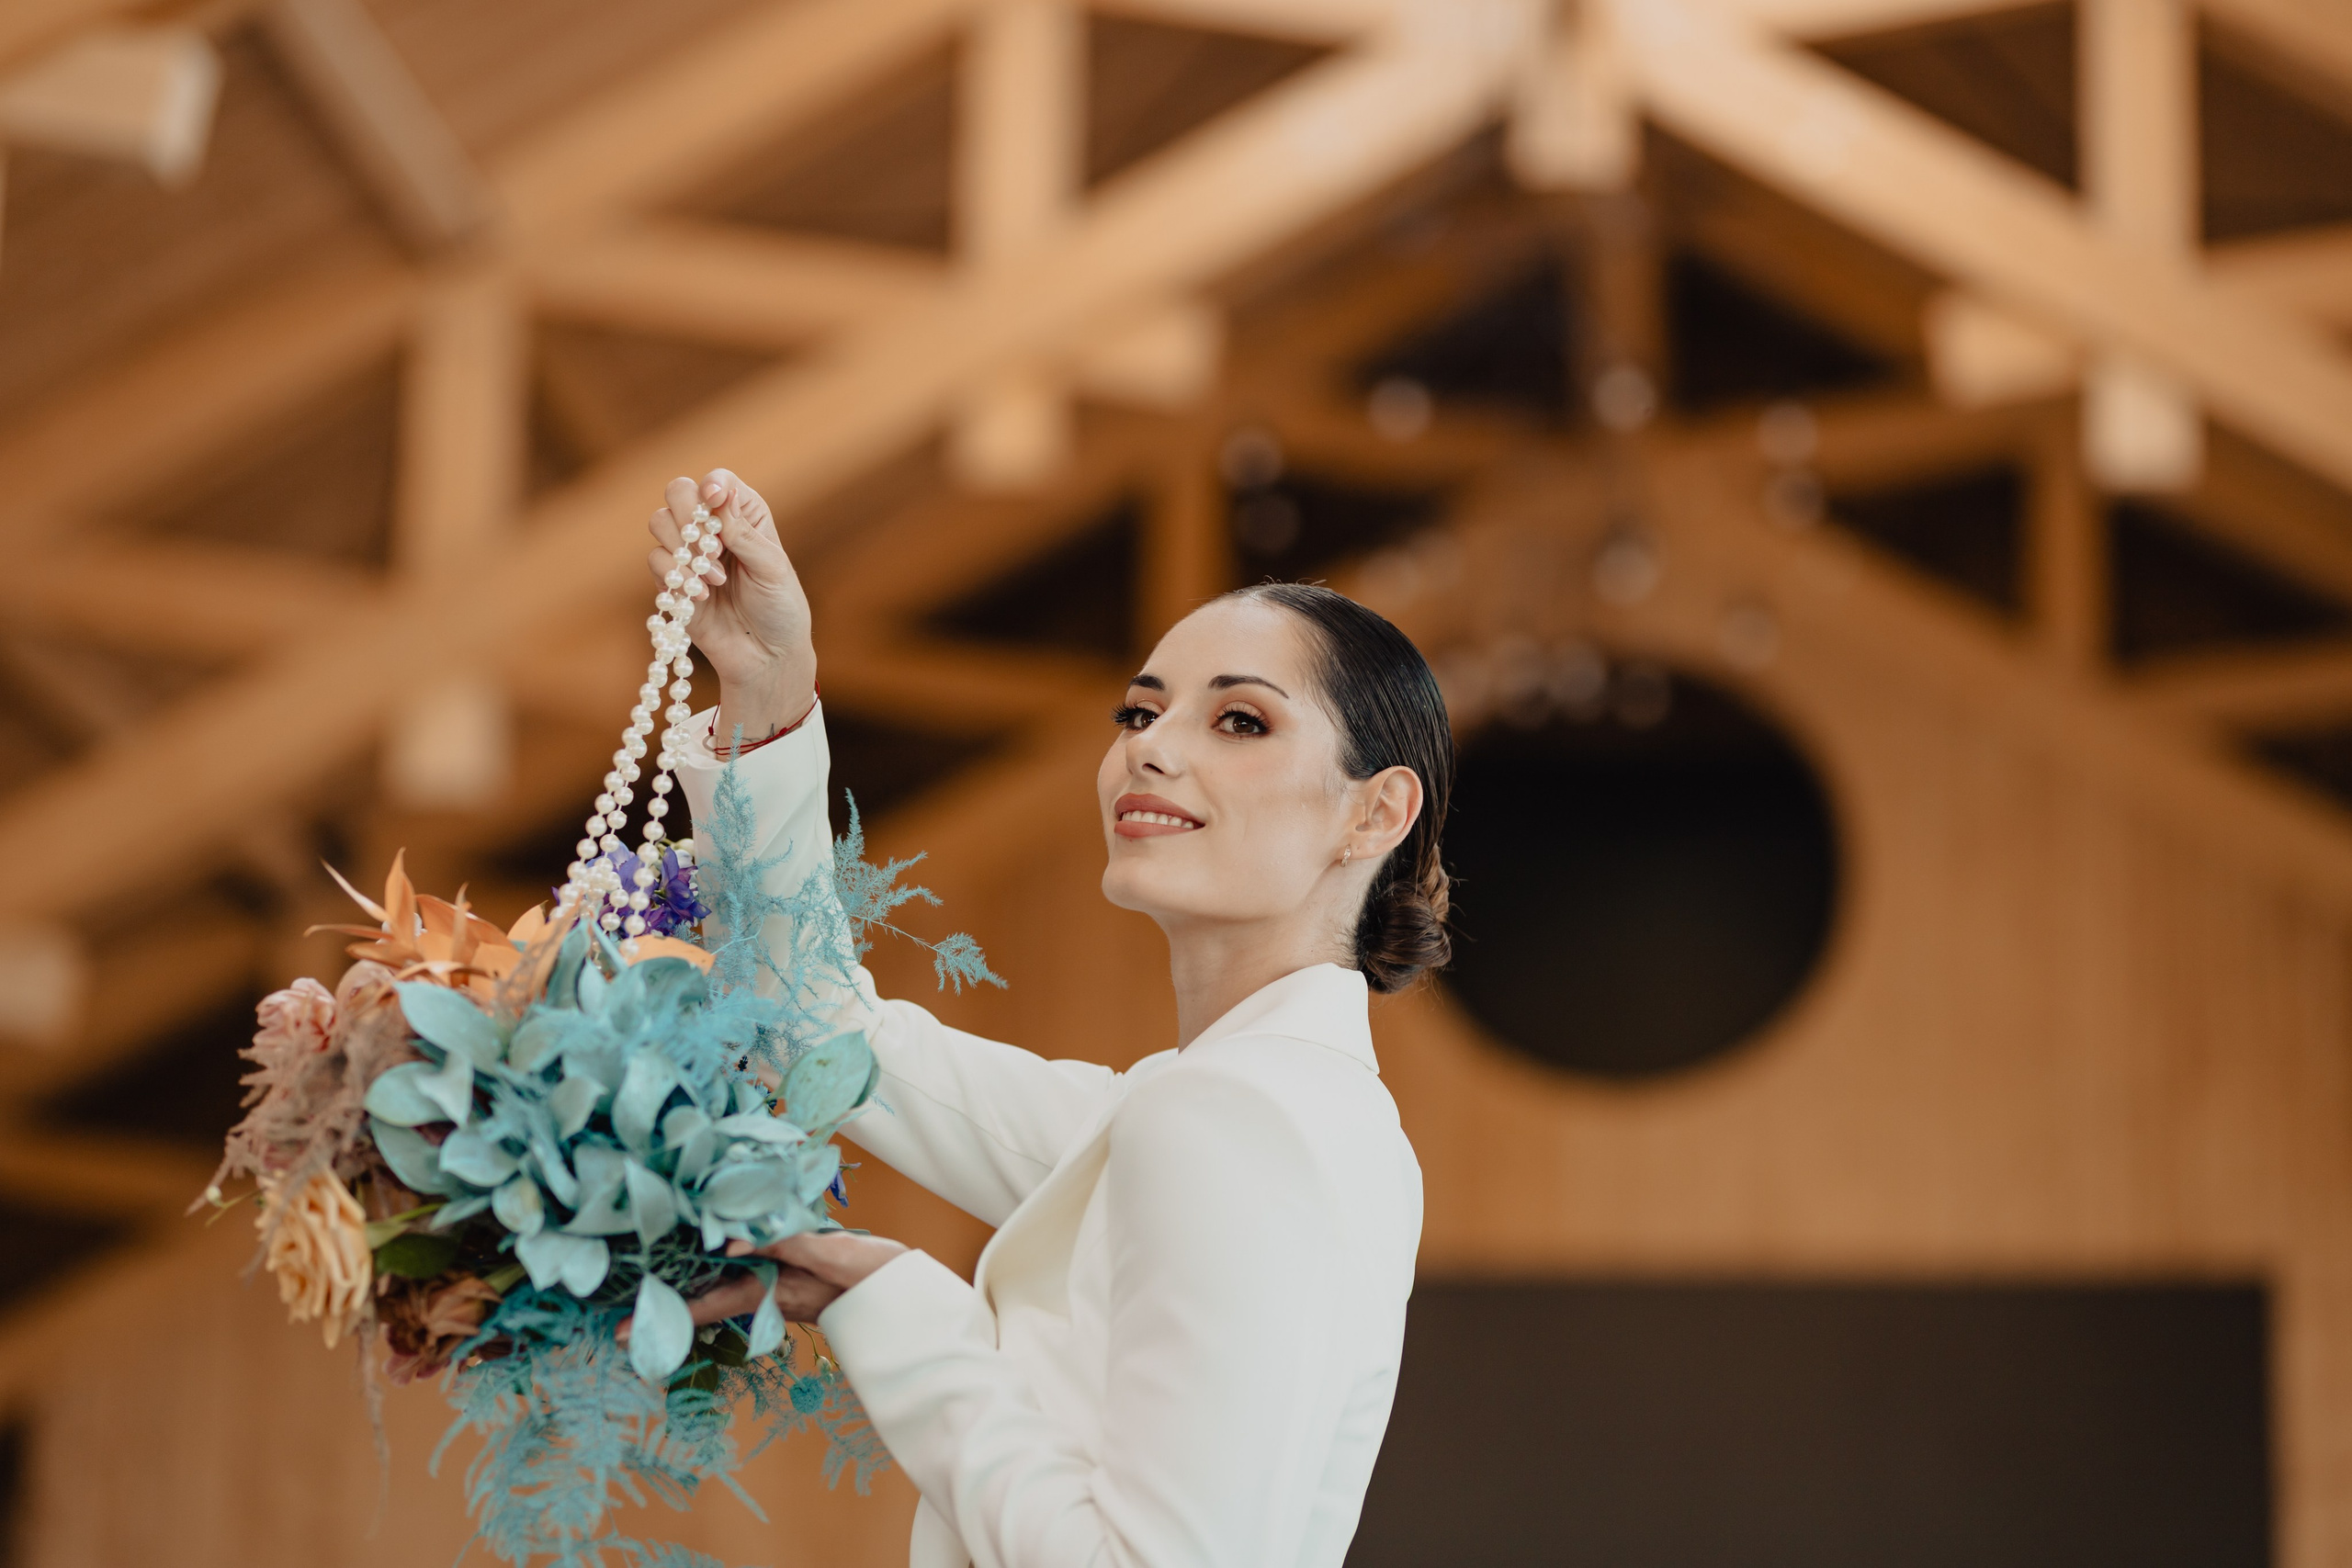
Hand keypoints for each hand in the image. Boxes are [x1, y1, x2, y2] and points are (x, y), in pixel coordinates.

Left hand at [632, 1231, 908, 1336]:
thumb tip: (731, 1241)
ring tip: (651, 1278)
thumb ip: (783, 1243)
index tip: (621, 1333)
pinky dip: (719, 1261)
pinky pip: (742, 1270)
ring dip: (689, 1282)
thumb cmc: (867, 1274)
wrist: (901, 1291)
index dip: (665, 1316)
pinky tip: (710, 1249)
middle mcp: (764, 1291)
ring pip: (720, 1282)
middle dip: (665, 1302)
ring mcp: (774, 1285)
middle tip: (621, 1310)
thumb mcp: (827, 1253)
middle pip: (703, 1296)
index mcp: (768, 1290)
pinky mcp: (786, 1274)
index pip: (706, 1304)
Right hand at [646, 470, 816, 740]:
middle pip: (678, 492)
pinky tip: (701, 597)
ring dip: (683, 549)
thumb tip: (718, 497)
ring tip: (716, 581)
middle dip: (688, 515)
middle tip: (711, 547)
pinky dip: (676, 576)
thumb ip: (743, 534)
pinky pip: (657, 561)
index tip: (714, 500)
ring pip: (659, 522)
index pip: (717, 481)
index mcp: (744, 515)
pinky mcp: (673, 581)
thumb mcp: (772, 568)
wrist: (766, 657)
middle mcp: (713, 528)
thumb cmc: (780, 609)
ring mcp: (689, 553)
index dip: (711, 485)